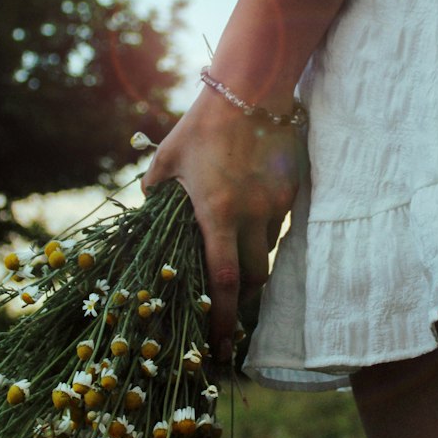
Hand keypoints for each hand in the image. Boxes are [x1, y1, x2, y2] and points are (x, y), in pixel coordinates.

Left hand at [142, 88, 302, 361]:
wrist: (251, 91)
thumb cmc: (201, 127)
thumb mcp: (167, 161)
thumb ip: (154, 194)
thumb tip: (146, 218)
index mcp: (217, 214)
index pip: (225, 282)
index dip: (225, 319)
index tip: (223, 346)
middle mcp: (250, 216)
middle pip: (253, 279)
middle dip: (241, 297)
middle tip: (228, 305)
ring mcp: (275, 205)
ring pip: (267, 253)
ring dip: (252, 262)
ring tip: (235, 253)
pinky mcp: (290, 192)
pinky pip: (278, 227)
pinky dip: (263, 233)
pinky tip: (250, 216)